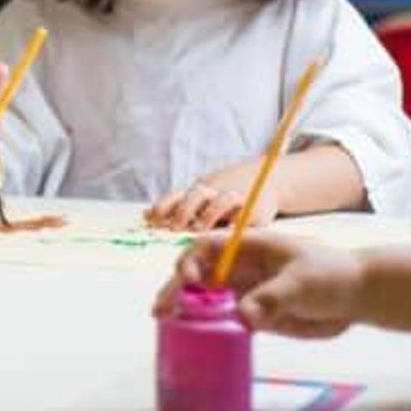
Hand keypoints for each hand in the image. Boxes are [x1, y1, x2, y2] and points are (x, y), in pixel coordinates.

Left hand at [146, 160, 277, 230]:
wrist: (266, 178)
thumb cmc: (223, 193)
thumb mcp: (199, 196)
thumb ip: (175, 206)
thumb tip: (144, 214)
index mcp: (198, 191)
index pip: (176, 196)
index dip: (163, 207)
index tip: (150, 219)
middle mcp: (215, 192)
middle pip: (196, 195)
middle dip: (184, 211)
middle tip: (175, 227)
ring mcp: (236, 198)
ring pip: (221, 201)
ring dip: (208, 215)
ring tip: (199, 231)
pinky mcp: (255, 210)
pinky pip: (245, 214)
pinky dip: (237, 221)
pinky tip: (230, 232)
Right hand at [151, 229, 366, 337]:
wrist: (356, 296)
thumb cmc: (331, 276)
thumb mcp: (302, 282)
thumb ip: (273, 297)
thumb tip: (244, 317)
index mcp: (248, 247)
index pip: (207, 247)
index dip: (191, 259)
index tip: (190, 280)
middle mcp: (239, 268)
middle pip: (197, 273)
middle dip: (175, 287)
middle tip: (161, 308)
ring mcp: (244, 291)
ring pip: (204, 298)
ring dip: (183, 307)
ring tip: (164, 320)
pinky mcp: (252, 315)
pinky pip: (221, 319)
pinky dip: (203, 326)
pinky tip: (188, 334)